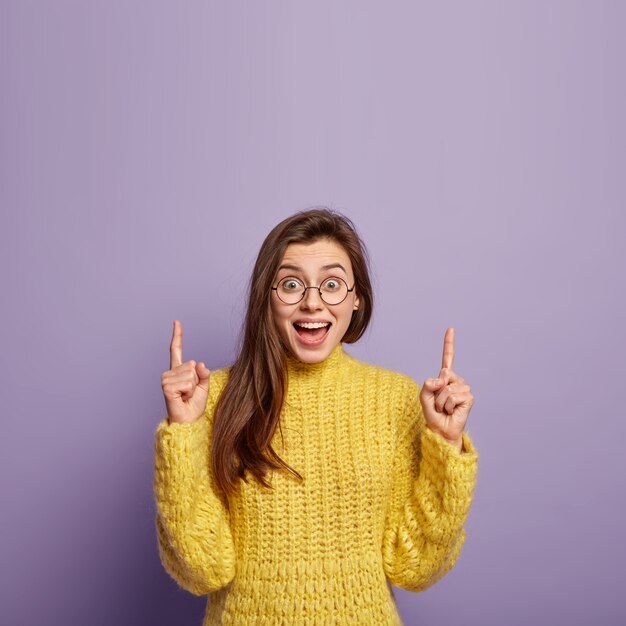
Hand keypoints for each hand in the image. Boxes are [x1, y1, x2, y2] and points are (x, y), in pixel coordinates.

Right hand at [161, 320, 210, 424]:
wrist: (189, 421)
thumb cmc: (195, 405)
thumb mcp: (204, 385)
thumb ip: (203, 372)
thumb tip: (198, 363)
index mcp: (179, 370)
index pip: (177, 350)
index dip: (177, 336)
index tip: (176, 322)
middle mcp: (170, 373)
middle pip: (192, 364)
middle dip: (196, 379)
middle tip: (190, 392)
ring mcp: (166, 379)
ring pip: (190, 374)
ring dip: (193, 387)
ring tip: (186, 396)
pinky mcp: (166, 387)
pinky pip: (187, 382)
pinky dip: (189, 391)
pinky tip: (182, 398)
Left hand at [419, 327, 473, 448]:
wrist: (441, 430)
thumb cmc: (433, 414)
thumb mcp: (424, 397)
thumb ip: (428, 384)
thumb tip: (442, 377)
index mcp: (444, 378)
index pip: (448, 358)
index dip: (449, 343)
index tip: (450, 328)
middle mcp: (456, 380)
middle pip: (443, 375)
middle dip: (436, 392)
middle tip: (439, 404)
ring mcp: (463, 388)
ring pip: (447, 388)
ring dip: (441, 401)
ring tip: (445, 408)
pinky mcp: (469, 397)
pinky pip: (453, 396)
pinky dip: (448, 406)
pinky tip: (452, 410)